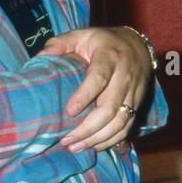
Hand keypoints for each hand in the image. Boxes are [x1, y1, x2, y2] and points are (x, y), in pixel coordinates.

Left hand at [38, 26, 152, 152]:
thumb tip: (42, 55)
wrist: (139, 46)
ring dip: (98, 138)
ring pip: (120, 121)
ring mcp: (133, 92)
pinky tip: (94, 146)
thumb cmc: (104, 42)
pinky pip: (128, 126)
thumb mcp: (83, 35)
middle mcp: (124, 76)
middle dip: (88, 128)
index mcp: (109, 56)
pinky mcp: (138, 104)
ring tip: (76, 147)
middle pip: (110, 107)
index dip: (85, 95)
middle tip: (66, 140)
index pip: (99, 78)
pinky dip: (112, 140)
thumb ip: (62, 43)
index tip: (70, 111)